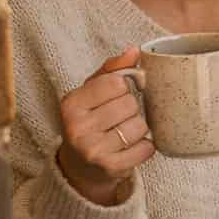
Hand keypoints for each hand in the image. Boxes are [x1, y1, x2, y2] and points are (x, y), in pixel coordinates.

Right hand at [57, 46, 153, 204]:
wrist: (80, 167)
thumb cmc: (90, 121)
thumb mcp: (92, 92)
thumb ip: (112, 70)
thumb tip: (134, 51)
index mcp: (71, 103)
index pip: (117, 82)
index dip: (124, 88)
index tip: (116, 96)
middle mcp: (77, 127)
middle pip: (130, 104)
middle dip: (131, 109)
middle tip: (119, 118)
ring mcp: (92, 149)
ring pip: (140, 126)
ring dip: (139, 129)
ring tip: (123, 134)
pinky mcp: (110, 167)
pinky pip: (146, 148)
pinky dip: (145, 147)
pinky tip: (131, 148)